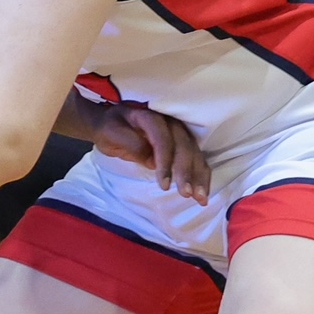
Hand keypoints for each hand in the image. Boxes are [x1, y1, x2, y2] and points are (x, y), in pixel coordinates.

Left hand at [89, 100, 210, 203]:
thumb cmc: (110, 128)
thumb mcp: (111, 134)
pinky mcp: (182, 143)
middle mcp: (169, 121)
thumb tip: (152, 162)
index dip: (165, 161)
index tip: (165, 185)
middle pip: (184, 146)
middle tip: (187, 194)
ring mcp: (178, 131)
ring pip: (194, 152)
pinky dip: (201, 175)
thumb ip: (131, 144)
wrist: (110, 121)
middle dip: (186, 172)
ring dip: (199, 176)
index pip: (162, 138)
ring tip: (201, 198)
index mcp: (150, 116)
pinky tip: (203, 192)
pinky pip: (196, 158)